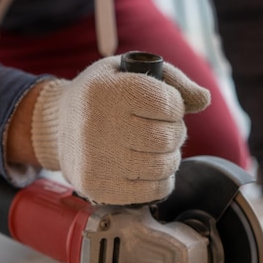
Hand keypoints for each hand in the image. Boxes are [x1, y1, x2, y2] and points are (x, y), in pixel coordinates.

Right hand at [30, 55, 209, 204]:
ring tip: (158, 148)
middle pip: (166, 137)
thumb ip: (173, 80)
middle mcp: (98, 125)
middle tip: (166, 128)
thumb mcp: (130, 71)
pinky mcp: (98, 187)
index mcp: (108, 91)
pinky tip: (151, 167)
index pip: (167, 103)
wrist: (57, 125)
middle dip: (176, 132)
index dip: (175, 105)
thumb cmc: (102, 94)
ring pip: (162, 166)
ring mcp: (97, 160)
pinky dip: (161, 181)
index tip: (166, 105)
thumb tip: (205, 100)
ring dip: (171, 157)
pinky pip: (150, 191)